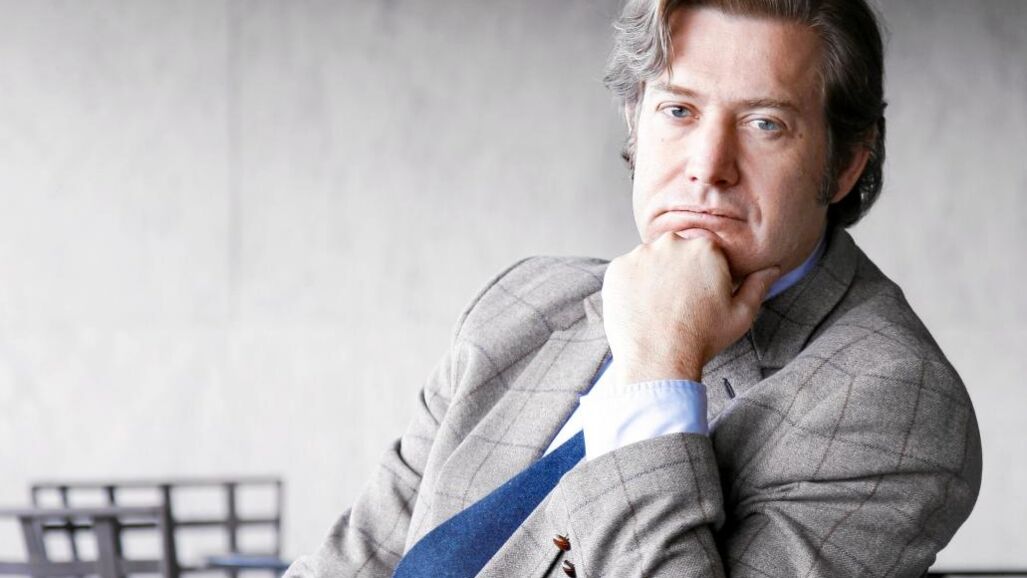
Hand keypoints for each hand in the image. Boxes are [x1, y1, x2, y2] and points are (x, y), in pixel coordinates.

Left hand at [601, 232, 779, 383]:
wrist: (659, 361)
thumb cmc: (703, 339)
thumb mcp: (741, 315)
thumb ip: (758, 285)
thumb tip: (772, 266)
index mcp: (705, 247)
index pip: (704, 252)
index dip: (703, 275)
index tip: (699, 297)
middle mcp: (671, 242)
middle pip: (675, 251)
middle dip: (677, 271)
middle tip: (678, 304)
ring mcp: (640, 254)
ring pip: (649, 259)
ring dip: (653, 276)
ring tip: (659, 307)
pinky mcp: (616, 268)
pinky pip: (626, 271)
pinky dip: (631, 285)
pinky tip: (641, 307)